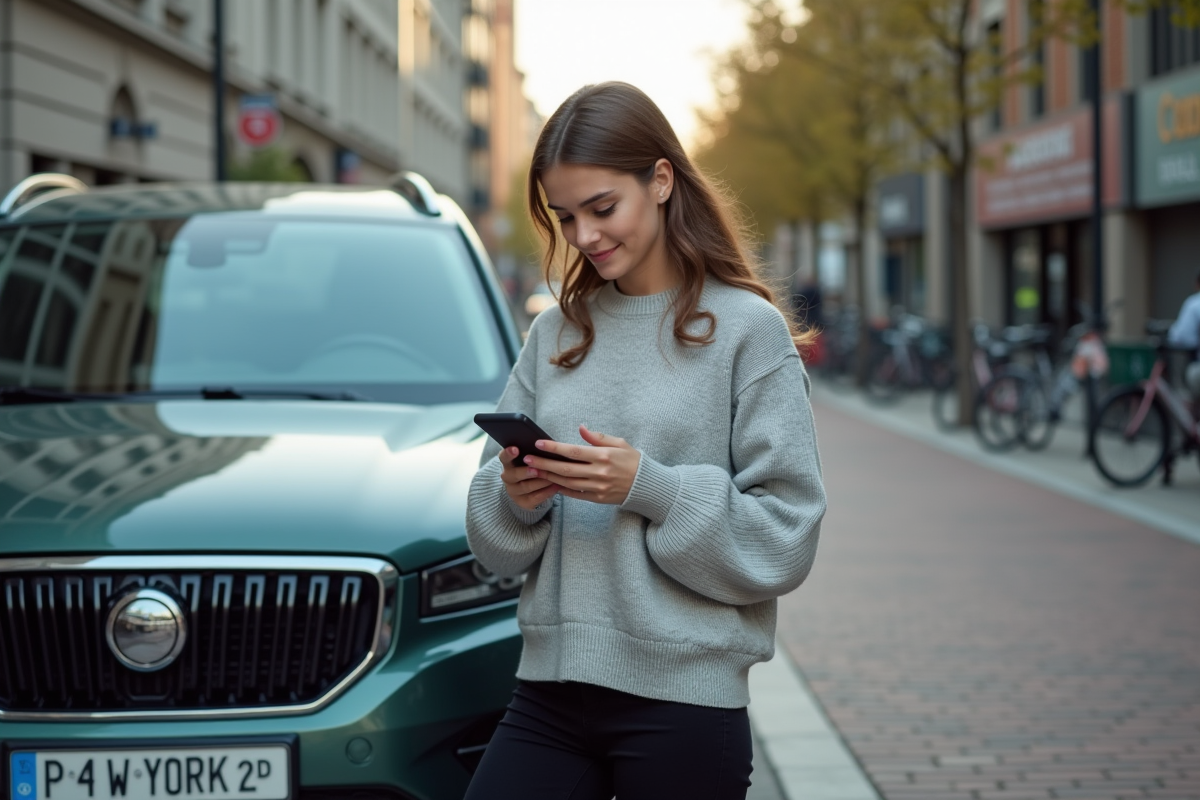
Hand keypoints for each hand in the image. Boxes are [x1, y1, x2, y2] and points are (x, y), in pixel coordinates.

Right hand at [499, 446, 559, 509]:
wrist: (528, 490)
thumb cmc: (532, 467)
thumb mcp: (529, 460)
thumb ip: (533, 454)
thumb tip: (545, 445)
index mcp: (508, 464)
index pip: (504, 457)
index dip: (508, 454)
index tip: (516, 449)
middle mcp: (508, 478)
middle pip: (514, 475)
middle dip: (526, 472)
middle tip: (536, 469)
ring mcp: (514, 491)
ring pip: (526, 487)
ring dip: (540, 481)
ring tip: (552, 477)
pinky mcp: (523, 502)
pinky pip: (535, 497)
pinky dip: (547, 491)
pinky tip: (557, 485)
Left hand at [522, 425, 640, 504]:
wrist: (647, 485)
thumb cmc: (633, 460)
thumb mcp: (620, 443)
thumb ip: (598, 437)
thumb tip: (581, 428)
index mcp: (603, 456)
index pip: (573, 451)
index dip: (554, 448)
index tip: (539, 443)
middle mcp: (599, 472)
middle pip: (565, 468)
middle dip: (544, 464)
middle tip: (527, 459)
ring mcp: (598, 487)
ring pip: (567, 482)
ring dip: (549, 477)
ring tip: (534, 471)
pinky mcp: (598, 498)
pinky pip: (576, 494)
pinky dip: (562, 489)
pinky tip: (551, 483)